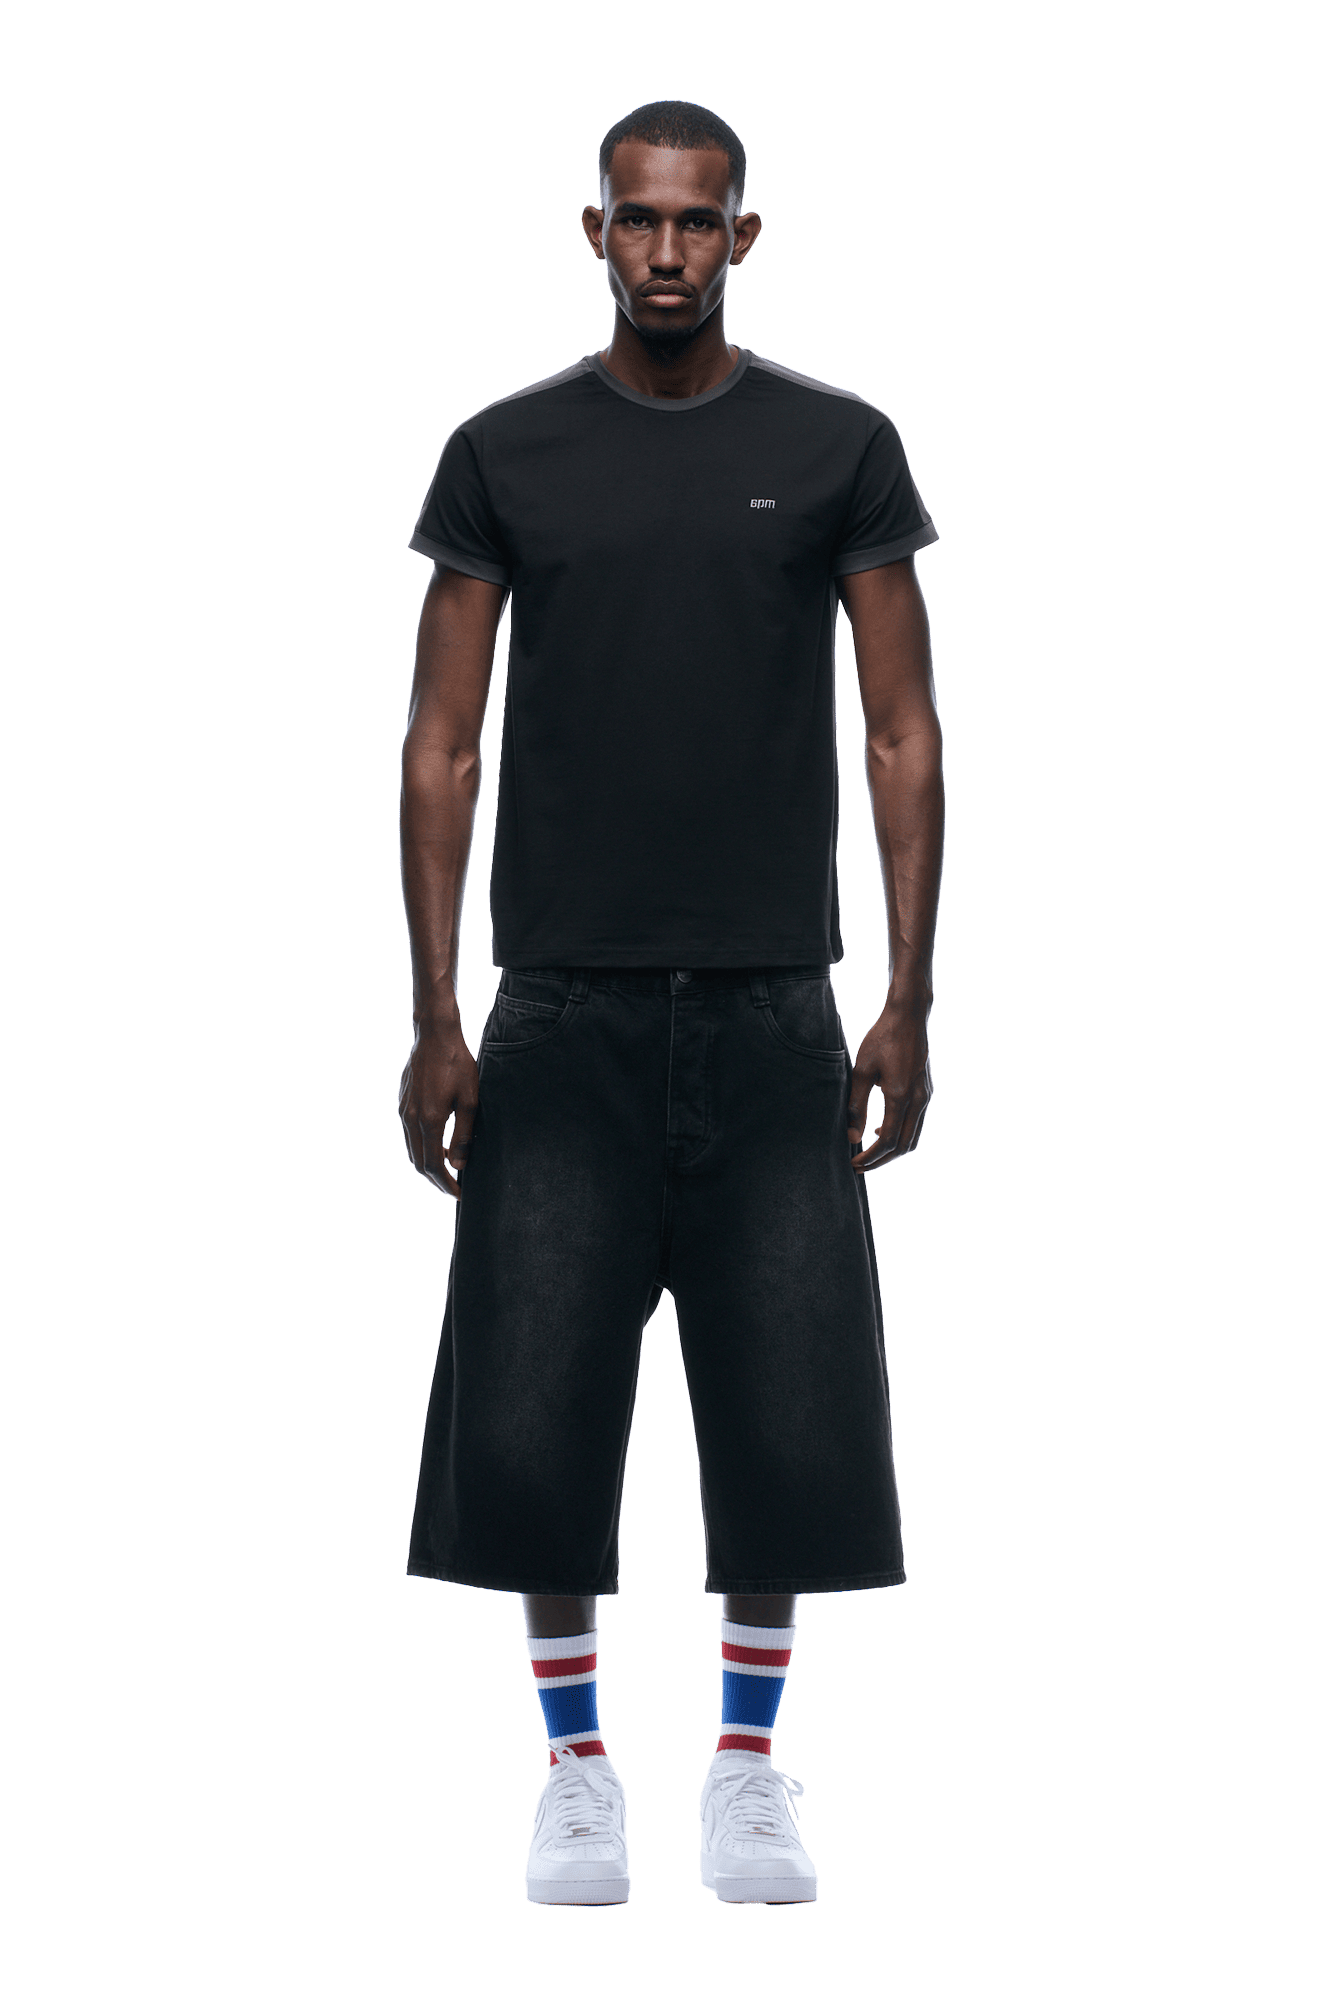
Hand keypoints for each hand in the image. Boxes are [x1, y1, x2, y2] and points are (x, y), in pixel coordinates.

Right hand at [397, 1019, 478, 1198]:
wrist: (434, 1036)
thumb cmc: (458, 1065)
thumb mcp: (470, 1101)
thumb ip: (465, 1135)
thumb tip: (460, 1165)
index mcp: (429, 1121)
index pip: (433, 1165)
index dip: (445, 1184)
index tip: (459, 1194)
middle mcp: (410, 1119)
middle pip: (418, 1162)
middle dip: (436, 1179)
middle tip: (454, 1186)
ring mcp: (403, 1110)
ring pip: (411, 1149)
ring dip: (428, 1162)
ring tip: (450, 1165)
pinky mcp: (402, 1103)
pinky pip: (409, 1134)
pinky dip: (423, 1146)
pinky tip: (440, 1142)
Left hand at [848, 999, 932, 1172]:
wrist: (908, 1016)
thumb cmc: (882, 1038)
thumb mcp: (861, 1071)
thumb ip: (856, 1105)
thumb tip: (852, 1137)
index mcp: (900, 1096)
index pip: (888, 1141)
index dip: (871, 1157)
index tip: (854, 1163)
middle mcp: (918, 1100)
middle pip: (904, 1146)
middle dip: (882, 1160)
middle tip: (859, 1166)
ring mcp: (926, 1096)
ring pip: (913, 1137)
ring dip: (893, 1150)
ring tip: (870, 1153)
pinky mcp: (926, 1092)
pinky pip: (916, 1123)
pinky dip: (901, 1134)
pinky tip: (882, 1130)